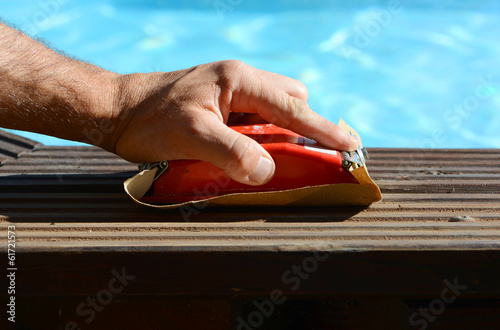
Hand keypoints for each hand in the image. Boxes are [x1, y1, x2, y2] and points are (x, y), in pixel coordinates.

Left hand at [110, 60, 358, 185]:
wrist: (117, 110)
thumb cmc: (150, 119)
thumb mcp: (191, 136)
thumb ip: (232, 152)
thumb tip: (269, 170)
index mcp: (238, 80)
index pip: (291, 106)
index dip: (322, 127)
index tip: (351, 143)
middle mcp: (239, 80)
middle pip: (290, 99)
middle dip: (307, 125)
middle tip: (319, 153)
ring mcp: (230, 91)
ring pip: (274, 107)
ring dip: (285, 130)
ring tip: (288, 156)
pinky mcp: (221, 103)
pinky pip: (257, 115)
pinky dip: (266, 133)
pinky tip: (258, 150)